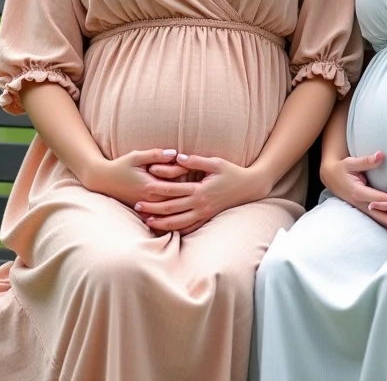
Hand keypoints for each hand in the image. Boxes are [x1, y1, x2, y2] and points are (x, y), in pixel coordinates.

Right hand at [82, 148, 197, 207]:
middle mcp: (151, 199)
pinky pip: (164, 214)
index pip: (176, 183)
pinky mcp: (145, 209)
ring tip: (199, 198)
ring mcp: (148, 207)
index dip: (187, 175)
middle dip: (190, 192)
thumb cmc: (120, 166)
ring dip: (185, 203)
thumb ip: (155, 155)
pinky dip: (175, 213)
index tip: (196, 167)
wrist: (103, 181)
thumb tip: (174, 153)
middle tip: (203, 184)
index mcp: (151, 186)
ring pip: (172, 208)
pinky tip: (186, 210)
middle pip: (177, 198)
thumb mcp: (136, 156)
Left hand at [137, 154, 268, 234]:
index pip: (173, 190)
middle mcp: (200, 204)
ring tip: (147, 222)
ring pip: (178, 222)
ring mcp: (204, 213)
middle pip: (171, 208)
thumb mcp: (216, 162)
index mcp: (200, 189)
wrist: (249, 187)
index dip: (156, 189)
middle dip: (153, 209)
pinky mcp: (207, 218)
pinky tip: (167, 230)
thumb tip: (178, 156)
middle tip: (137, 207)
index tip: (143, 187)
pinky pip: (190, 228)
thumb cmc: (232, 172)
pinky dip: (177, 230)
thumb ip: (196, 160)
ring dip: (162, 222)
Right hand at [320, 151, 386, 234]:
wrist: (329, 176)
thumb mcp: (350, 162)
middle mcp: (360, 202)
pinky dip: (386, 222)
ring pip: (378, 218)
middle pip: (380, 213)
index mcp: (358, 191)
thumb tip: (380, 155)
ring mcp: (361, 207)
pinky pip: (376, 217)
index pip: (380, 198)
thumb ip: (366, 160)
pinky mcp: (362, 208)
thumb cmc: (341, 168)